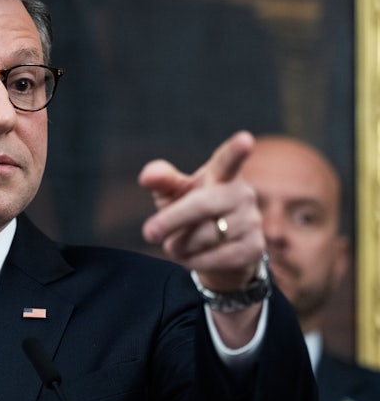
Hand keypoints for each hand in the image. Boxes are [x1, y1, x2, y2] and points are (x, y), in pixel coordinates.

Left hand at [138, 131, 263, 292]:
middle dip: (171, 220)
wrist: (216, 252)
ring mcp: (252, 220)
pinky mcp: (255, 248)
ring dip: (180, 244)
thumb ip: (162, 180)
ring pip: (205, 236)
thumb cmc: (190, 213)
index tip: (245, 139)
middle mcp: (242, 194)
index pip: (228, 159)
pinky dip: (194, 261)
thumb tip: (146, 177)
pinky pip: (215, 258)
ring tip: (176, 244)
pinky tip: (190, 257)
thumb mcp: (173, 193)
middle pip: (202, 205)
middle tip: (148, 233)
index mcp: (221, 174)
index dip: (236, 150)